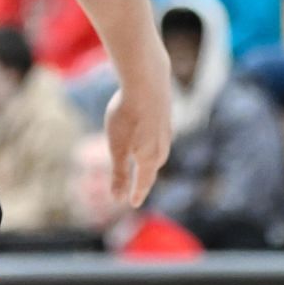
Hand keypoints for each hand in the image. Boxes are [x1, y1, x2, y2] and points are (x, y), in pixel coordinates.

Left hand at [103, 75, 171, 207]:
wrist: (147, 81)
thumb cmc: (128, 115)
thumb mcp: (117, 147)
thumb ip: (119, 173)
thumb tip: (117, 199)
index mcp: (149, 157)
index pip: (144, 181)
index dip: (137, 192)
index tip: (133, 203)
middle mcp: (161, 145)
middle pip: (153, 166)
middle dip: (146, 177)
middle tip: (140, 185)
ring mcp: (165, 129)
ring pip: (158, 150)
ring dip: (151, 159)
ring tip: (146, 162)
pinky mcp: (165, 114)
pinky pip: (159, 134)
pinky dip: (153, 141)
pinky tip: (150, 134)